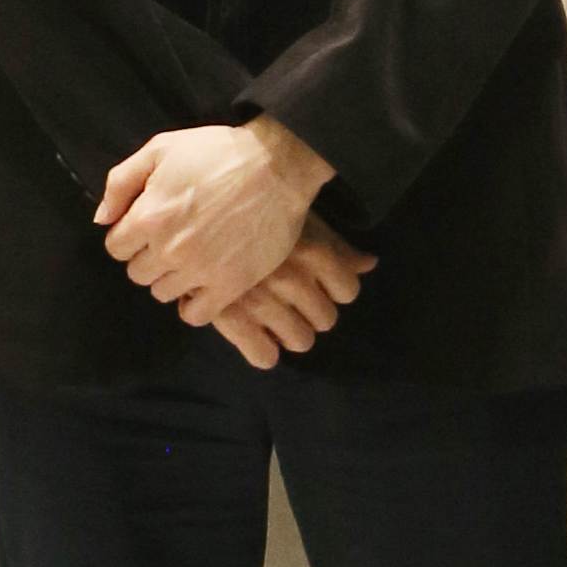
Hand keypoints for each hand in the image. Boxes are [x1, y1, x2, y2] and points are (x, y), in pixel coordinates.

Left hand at [98, 114, 334, 320]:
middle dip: (149, 256)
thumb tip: (102, 219)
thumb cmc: (217, 152)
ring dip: (171, 278)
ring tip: (191, 257)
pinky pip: (195, 315)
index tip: (147, 226)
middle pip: (138, 273)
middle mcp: (169, 249)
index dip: (129, 236)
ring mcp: (200, 271)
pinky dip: (194, 305)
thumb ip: (121, 182)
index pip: (116, 248)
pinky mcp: (229, 285)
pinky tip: (202, 285)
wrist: (277, 166)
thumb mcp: (161, 148)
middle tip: (172, 238)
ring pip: (163, 293)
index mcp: (149, 217)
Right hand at [199, 218, 374, 371]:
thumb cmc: (255, 209)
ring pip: (300, 340)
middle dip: (312, 312)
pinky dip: (263, 350)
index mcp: (314, 252)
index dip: (333, 288)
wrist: (196, 209)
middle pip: (326, 319)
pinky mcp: (231, 318)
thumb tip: (370, 263)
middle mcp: (292, 278)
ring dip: (290, 332)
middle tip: (290, 300)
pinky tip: (253, 332)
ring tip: (271, 316)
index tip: (316, 282)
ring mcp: (262, 300)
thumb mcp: (301, 219)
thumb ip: (337, 246)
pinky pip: (265, 357)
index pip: (348, 290)